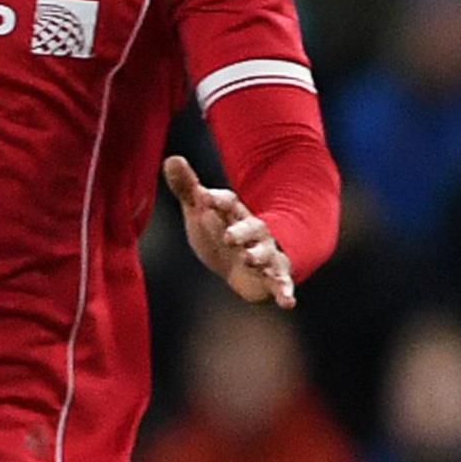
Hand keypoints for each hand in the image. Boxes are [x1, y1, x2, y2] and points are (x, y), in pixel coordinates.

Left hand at [164, 155, 294, 308]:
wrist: (243, 261)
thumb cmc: (219, 231)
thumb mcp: (200, 210)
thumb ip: (187, 188)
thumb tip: (172, 158)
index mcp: (234, 214)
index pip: (229, 203)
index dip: (218, 199)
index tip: (203, 196)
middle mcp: (254, 232)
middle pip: (251, 228)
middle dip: (240, 231)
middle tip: (228, 236)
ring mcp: (265, 254)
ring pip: (266, 254)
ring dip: (259, 257)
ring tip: (250, 260)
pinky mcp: (272, 277)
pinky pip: (282, 283)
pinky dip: (285, 292)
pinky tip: (288, 303)